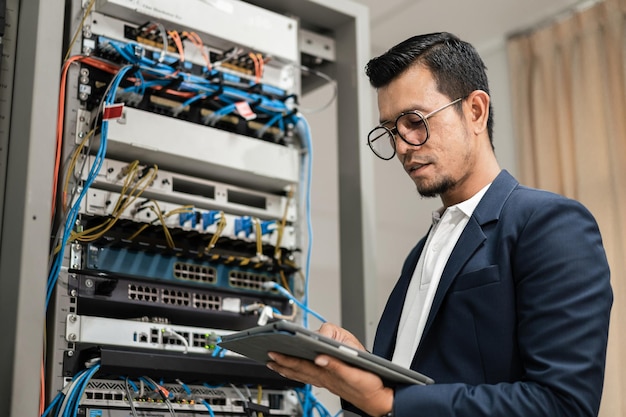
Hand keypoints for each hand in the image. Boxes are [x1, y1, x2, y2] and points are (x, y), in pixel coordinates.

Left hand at [266, 323, 392, 416]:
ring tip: (275, 364)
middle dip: (282, 363)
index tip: (274, 352)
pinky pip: (310, 377)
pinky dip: (299, 373)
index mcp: (328, 373)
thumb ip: (337, 364)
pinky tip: (296, 371)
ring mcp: (327, 381)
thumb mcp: (356, 373)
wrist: (380, 400)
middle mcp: (324, 378)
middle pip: (298, 370)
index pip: (301, 364)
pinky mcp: (332, 382)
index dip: (286, 358)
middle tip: (268, 357)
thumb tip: (320, 357)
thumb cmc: (370, 384)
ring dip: (287, 369)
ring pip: (302, 375)